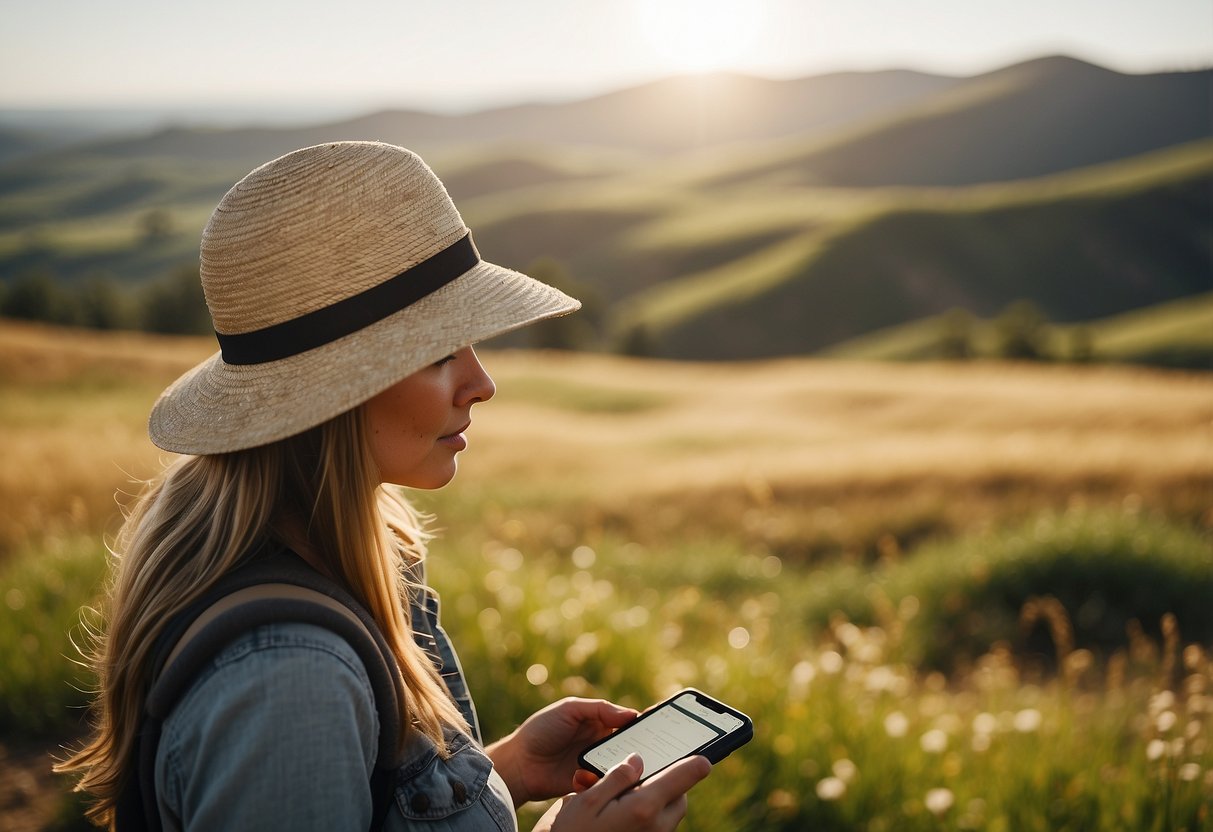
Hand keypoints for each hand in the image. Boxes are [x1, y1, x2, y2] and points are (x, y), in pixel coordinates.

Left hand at [486, 698, 638, 805]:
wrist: (519, 764)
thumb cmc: (541, 730)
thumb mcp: (569, 709)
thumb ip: (599, 709)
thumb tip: (631, 714)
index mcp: (600, 723)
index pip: (629, 722)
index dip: (644, 724)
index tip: (660, 725)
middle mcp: (603, 744)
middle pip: (631, 746)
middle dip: (640, 748)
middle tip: (651, 750)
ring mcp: (598, 765)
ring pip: (622, 767)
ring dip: (624, 766)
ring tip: (626, 764)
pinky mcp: (591, 783)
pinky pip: (608, 783)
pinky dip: (607, 780)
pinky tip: (597, 776)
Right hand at [534, 753, 711, 831]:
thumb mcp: (587, 800)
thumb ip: (616, 776)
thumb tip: (637, 760)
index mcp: (643, 808)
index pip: (684, 778)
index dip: (695, 763)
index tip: (705, 756)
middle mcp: (655, 827)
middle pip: (679, 796)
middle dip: (670, 781)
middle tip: (648, 771)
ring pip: (670, 813)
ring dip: (660, 799)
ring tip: (631, 793)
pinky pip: (659, 827)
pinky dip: (651, 814)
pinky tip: (626, 811)